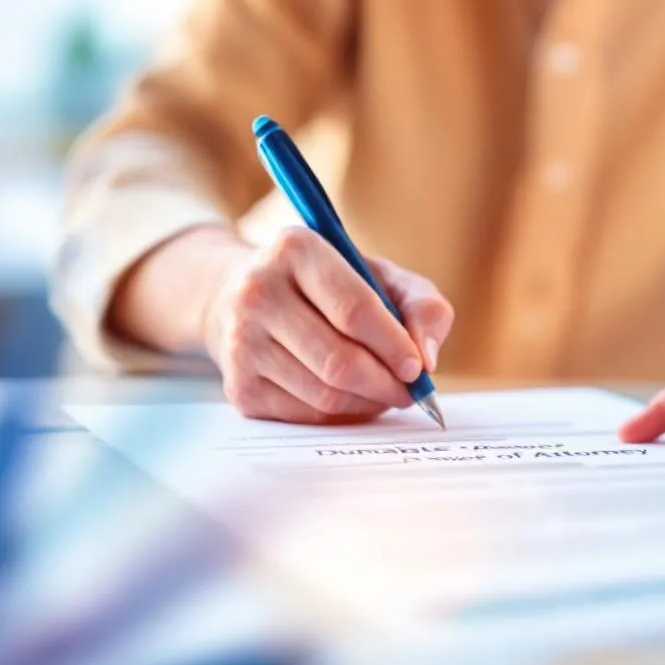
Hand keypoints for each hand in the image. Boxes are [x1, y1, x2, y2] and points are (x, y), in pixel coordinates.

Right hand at [201, 226, 453, 423]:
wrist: (250, 300)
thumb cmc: (332, 288)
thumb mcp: (383, 277)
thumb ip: (422, 306)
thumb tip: (426, 359)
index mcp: (295, 249)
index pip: (354, 310)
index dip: (394, 346)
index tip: (417, 368)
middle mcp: (258, 292)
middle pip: (339, 361)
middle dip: (386, 384)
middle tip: (408, 391)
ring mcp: (241, 342)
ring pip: (324, 395)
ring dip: (368, 403)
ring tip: (384, 392)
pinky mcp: (238, 387)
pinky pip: (306, 416)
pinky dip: (341, 415)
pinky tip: (352, 398)